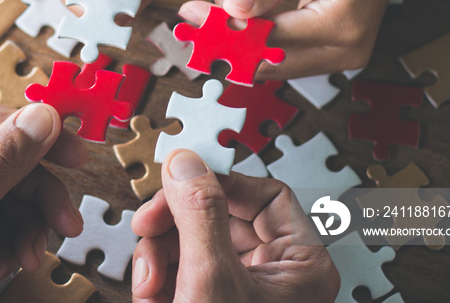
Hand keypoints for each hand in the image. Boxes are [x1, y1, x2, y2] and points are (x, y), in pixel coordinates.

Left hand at [0, 102, 87, 301]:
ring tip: (25, 257)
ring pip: (5, 192)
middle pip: (4, 161)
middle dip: (35, 199)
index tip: (72, 154)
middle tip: (63, 221)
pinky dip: (4, 243)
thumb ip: (3, 163)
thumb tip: (41, 117)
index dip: (36, 136)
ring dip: (22, 229)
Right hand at [131, 149, 338, 301]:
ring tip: (148, 283)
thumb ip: (200, 214)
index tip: (180, 177)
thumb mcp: (211, 280)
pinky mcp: (215, 301)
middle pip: (221, 215)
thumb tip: (187, 161)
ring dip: (160, 255)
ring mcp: (244, 290)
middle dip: (176, 225)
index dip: (220, 181)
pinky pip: (184, 269)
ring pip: (196, 241)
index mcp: (302, 266)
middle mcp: (277, 274)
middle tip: (147, 224)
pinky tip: (150, 296)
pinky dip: (159, 278)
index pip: (268, 194)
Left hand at [179, 0, 400, 79]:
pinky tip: (242, 6)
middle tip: (196, 8)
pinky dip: (256, 34)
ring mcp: (337, 59)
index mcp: (341, 26)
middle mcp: (343, 53)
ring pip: (269, 62)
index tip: (189, 11)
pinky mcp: (328, 56)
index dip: (222, 29)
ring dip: (238, 35)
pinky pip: (282, 54)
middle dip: (225, 37)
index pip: (266, 38)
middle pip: (265, 61)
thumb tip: (231, 13)